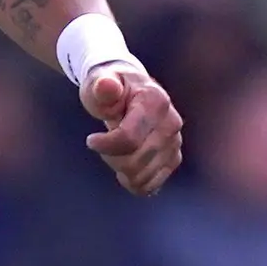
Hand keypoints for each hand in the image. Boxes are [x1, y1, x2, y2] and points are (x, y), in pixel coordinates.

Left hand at [82, 65, 182, 194]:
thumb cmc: (111, 87)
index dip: (104, 145)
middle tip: (103, 145)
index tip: (91, 140)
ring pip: (141, 177)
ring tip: (114, 153)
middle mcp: (171, 123)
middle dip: (110, 158)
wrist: (132, 91)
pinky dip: (133, 181)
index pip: (128, 138)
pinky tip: (124, 167)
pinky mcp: (174, 158)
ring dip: (120, 170)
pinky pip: (151, 184)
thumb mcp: (100, 81)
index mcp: (155, 101)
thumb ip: (102, 85)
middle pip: (134, 162)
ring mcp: (175, 142)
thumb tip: (106, 85)